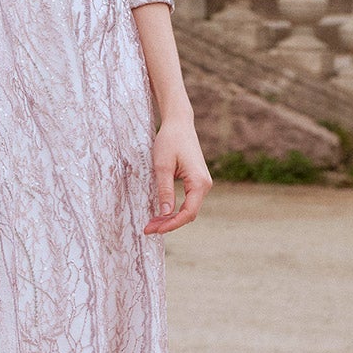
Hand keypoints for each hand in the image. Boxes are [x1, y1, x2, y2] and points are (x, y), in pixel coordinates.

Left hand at [144, 115, 211, 233]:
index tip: (155, 230)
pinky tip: (160, 213)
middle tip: (148, 229)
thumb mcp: (162, 166)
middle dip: (169, 224)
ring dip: (170, 218)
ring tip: (151, 223)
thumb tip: (165, 214)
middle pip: (188, 213)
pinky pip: (187, 201)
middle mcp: (205, 185)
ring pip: (187, 209)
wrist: (179, 123)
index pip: (188, 213)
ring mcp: (201, 183)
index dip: (171, 224)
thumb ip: (165, 190)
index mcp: (199, 182)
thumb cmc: (170, 141)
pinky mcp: (196, 181)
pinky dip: (174, 209)